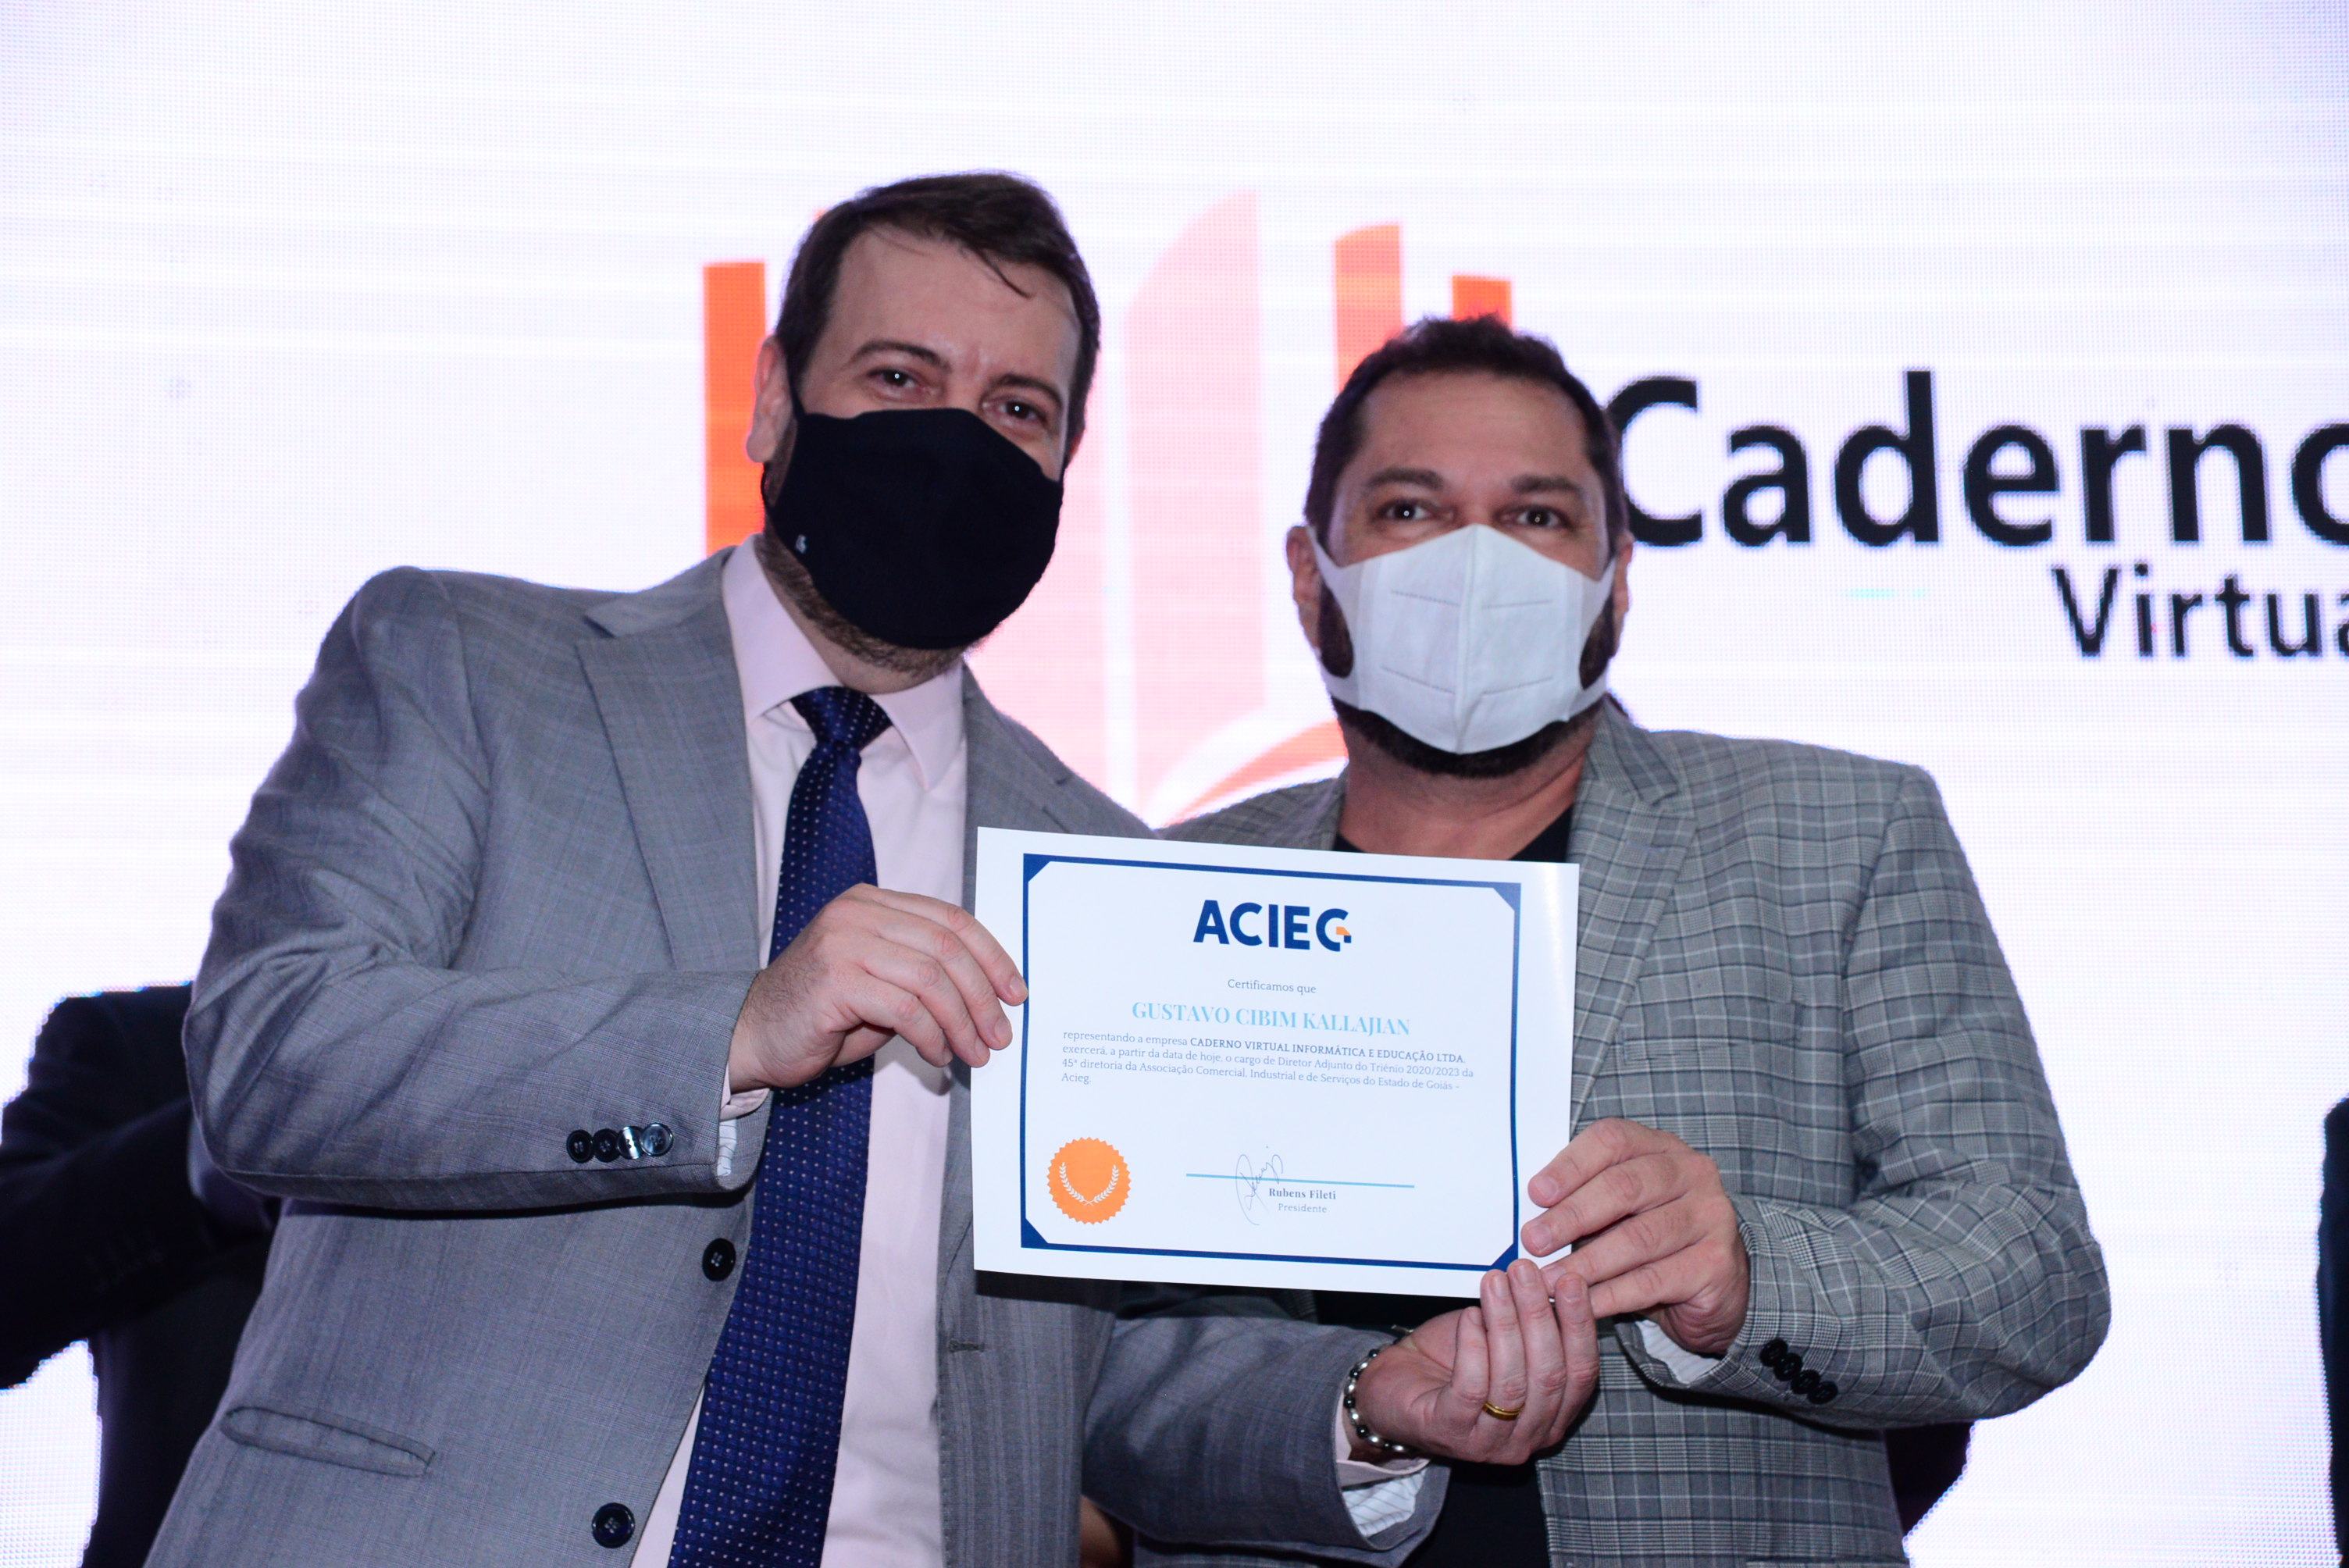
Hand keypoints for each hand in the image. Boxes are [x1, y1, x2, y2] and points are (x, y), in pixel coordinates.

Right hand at [726, 886, 1024, 1092]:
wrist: (753, 1035)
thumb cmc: (823, 1014)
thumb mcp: (881, 982)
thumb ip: (925, 974)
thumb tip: (990, 996)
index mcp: (873, 902)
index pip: (951, 919)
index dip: (992, 956)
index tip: (1016, 993)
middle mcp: (858, 913)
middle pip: (947, 946)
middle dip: (983, 995)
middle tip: (1000, 1035)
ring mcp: (843, 942)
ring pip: (931, 978)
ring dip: (962, 1022)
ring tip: (974, 1052)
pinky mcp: (834, 980)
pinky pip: (905, 1008)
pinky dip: (931, 1035)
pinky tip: (937, 1054)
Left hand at [1347, 1262, 1599, 1463]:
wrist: (1393, 1387)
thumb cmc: (1452, 1362)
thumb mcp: (1502, 1339)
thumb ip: (1530, 1323)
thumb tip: (1550, 1279)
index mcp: (1553, 1416)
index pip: (1582, 1374)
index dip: (1579, 1325)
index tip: (1570, 1280)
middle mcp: (1529, 1437)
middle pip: (1549, 1376)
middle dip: (1539, 1316)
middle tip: (1525, 1272)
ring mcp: (1490, 1441)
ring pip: (1511, 1382)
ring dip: (1505, 1324)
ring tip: (1495, 1283)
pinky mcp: (1450, 1431)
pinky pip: (1470, 1388)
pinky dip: (1472, 1347)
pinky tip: (1469, 1317)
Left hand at [1522, 1117, 1749, 1356]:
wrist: (1714, 1283)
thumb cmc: (1652, 1235)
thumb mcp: (1619, 1208)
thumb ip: (1583, 1199)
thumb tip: (1528, 1213)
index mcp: (1661, 1147)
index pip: (1613, 1140)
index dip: (1571, 1165)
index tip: (1536, 1193)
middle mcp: (1692, 1173)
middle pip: (1624, 1187)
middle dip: (1572, 1215)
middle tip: (1533, 1240)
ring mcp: (1711, 1217)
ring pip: (1638, 1238)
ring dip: (1586, 1262)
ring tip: (1549, 1280)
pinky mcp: (1716, 1263)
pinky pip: (1654, 1280)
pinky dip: (1611, 1294)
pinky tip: (1583, 1303)